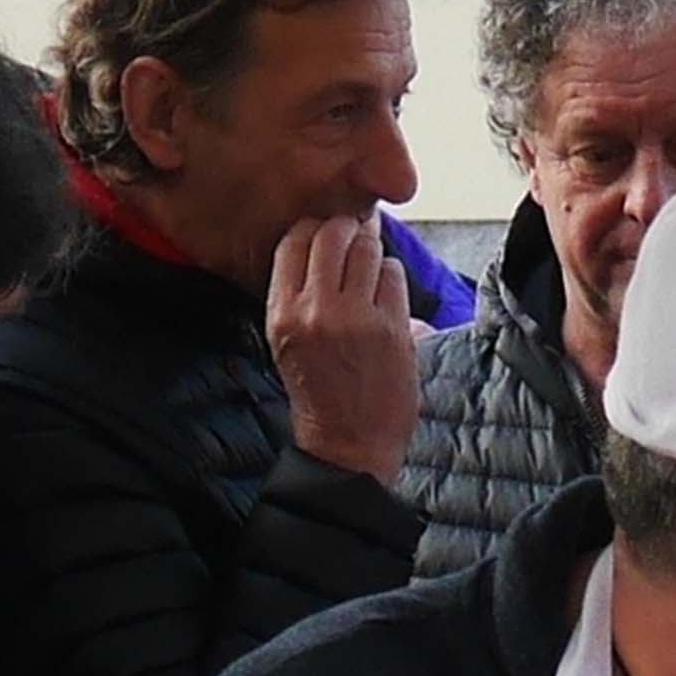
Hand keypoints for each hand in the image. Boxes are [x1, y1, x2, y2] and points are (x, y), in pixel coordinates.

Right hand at [265, 210, 422, 485]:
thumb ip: (300, 291)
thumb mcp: (288, 339)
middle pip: (333, 233)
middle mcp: (314, 310)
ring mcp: (354, 318)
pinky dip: (393, 279)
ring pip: (367, 248)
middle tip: (356, 245)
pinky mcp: (390, 327)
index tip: (328, 239)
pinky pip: (394, 275)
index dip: (315, 230)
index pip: (295, 238)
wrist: (347, 445)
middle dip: (348, 232)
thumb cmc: (320, 390)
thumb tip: (332, 235)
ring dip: (373, 255)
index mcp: (282, 312)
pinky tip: (386, 302)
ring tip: (371, 279)